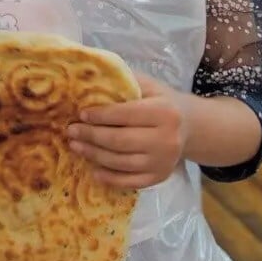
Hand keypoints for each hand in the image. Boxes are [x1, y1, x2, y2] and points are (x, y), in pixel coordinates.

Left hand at [65, 74, 190, 188]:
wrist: (190, 126)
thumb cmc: (162, 102)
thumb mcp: (149, 86)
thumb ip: (124, 82)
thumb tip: (89, 78)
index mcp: (164, 112)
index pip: (125, 114)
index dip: (100, 115)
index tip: (81, 114)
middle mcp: (167, 139)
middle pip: (120, 141)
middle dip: (91, 136)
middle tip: (71, 131)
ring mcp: (163, 162)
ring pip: (121, 162)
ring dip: (94, 155)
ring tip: (76, 146)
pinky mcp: (160, 177)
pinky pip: (129, 181)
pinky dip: (109, 177)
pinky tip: (93, 169)